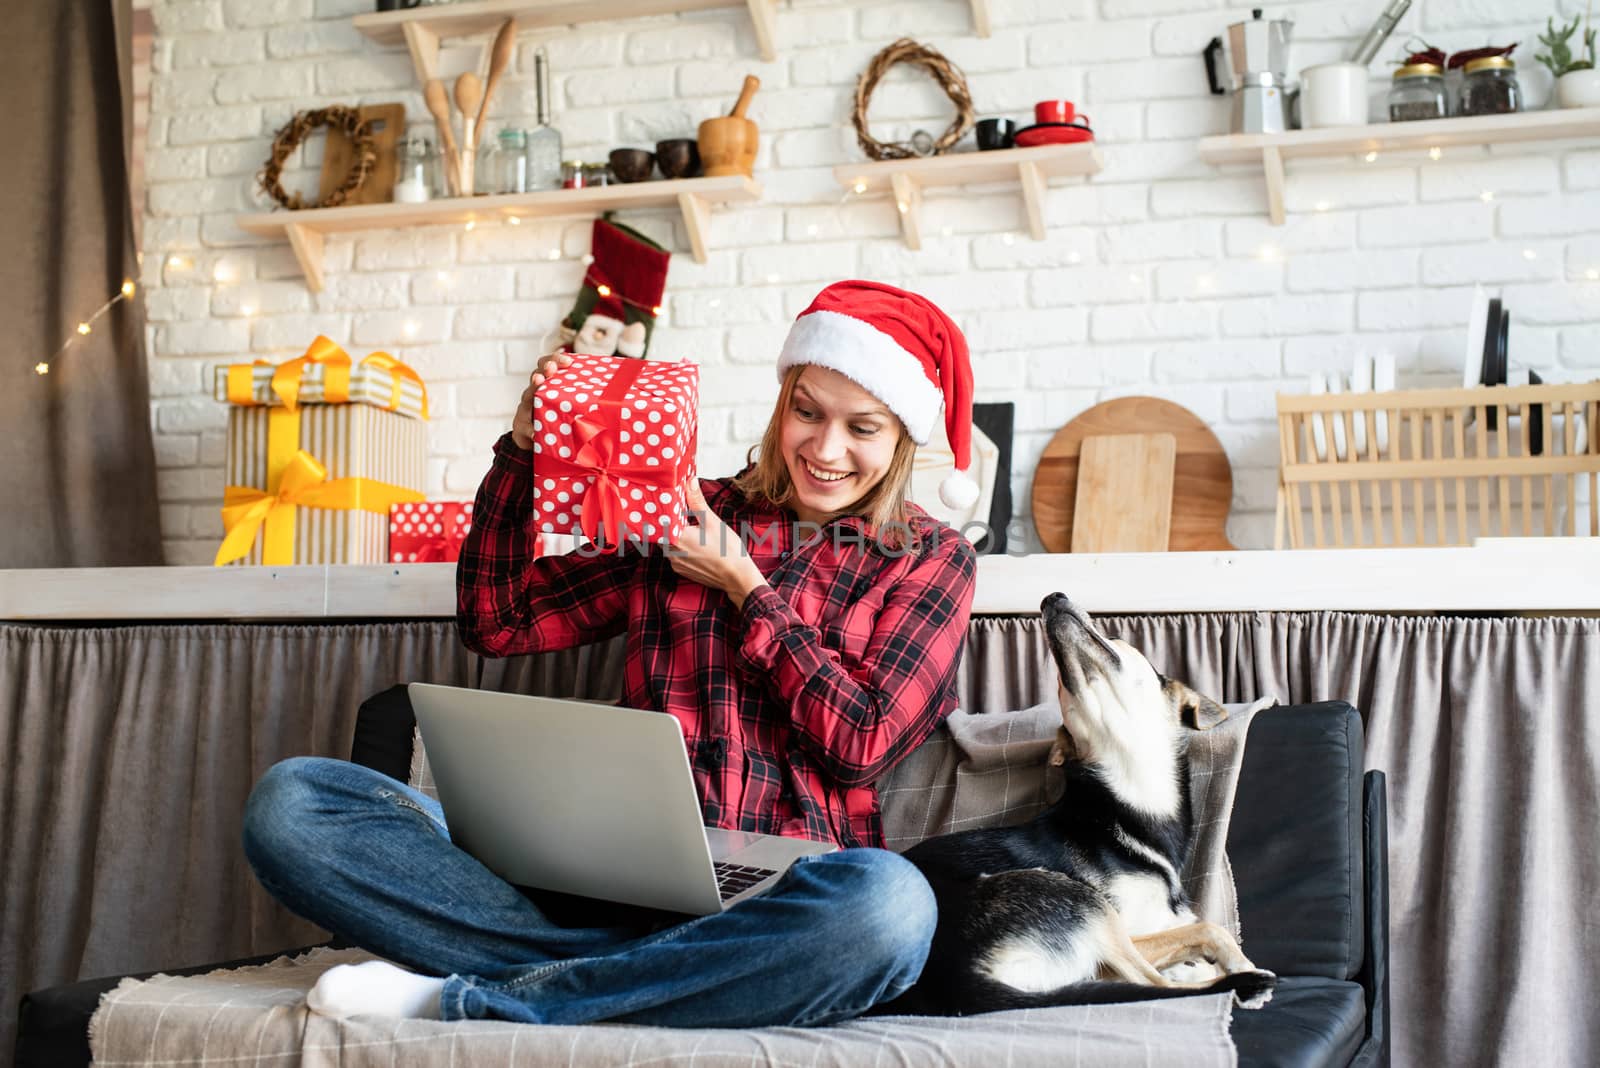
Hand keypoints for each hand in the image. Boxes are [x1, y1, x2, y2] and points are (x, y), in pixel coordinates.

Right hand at [510, 351, 573, 450]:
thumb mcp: (569, 406)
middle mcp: (535, 392)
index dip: (556, 359)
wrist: (538, 439)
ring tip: (539, 383)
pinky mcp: (522, 427)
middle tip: (551, 368)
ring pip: (527, 396)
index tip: (568, 361)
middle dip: (544, 369)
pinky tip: (534, 432)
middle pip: (537, 375)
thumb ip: (582, 397)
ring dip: (533, 390)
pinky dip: (529, 429)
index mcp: (548, 384)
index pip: (549, 364)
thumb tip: (610, 393)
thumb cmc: (559, 418)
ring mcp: (526, 408)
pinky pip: (524, 427)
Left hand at [669, 479, 766, 608]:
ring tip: (690, 528)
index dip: (662, 510)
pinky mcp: (682, 570)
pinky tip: (695, 544)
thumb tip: (690, 482)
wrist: (737, 577)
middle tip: (680, 512)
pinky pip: (676, 555)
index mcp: (677, 537)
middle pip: (663, 532)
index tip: (665, 502)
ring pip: (669, 543)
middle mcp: (672, 552)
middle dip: (671, 522)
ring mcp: (676, 563)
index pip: (659, 520)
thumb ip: (697, 501)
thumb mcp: (712, 521)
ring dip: (677, 536)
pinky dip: (682, 548)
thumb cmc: (728, 551)